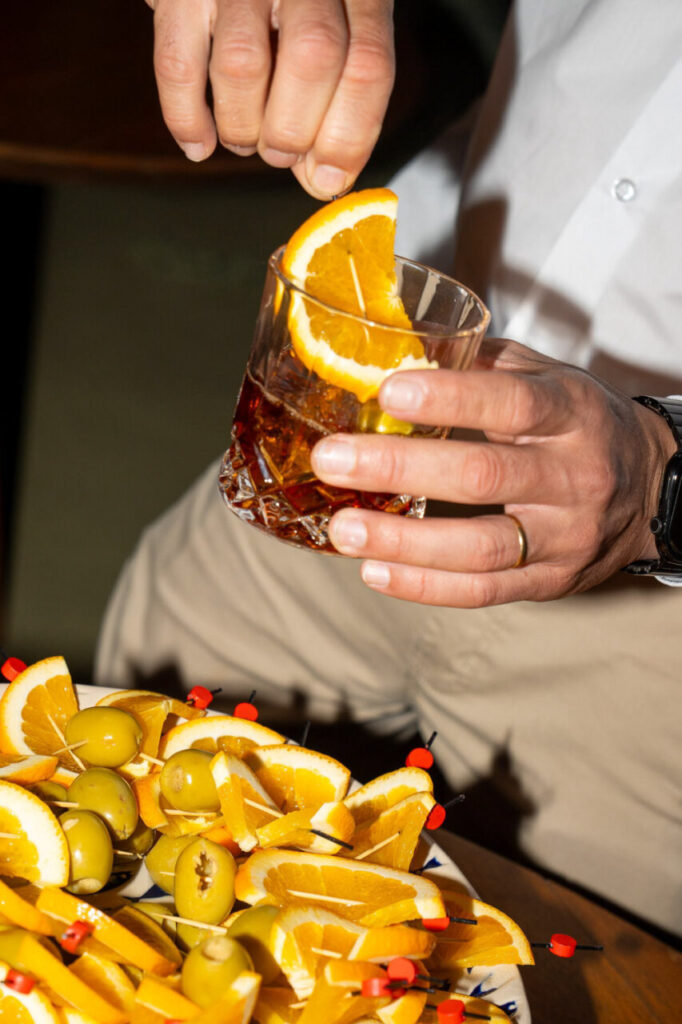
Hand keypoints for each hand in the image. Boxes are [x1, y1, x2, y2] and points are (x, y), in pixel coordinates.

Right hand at [145, 0, 394, 197]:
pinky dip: (186, 117)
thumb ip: (336, 102)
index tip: (329, 180)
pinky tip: (199, 144)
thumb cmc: (298, 3)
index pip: (368, 65)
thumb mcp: (336, 32)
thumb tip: (321, 180)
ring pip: (243, 65)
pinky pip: (177, 62)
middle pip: (312, 60)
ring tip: (245, 140)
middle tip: (280, 154)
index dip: (351, 136)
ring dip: (243, 127)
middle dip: (294, 132)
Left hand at [311, 339, 676, 606]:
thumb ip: (480, 366)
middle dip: (400, 468)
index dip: (451, 397)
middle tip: (332, 460)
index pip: (512, 403)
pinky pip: (485, 592)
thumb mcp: (546, 379)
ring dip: (405, 542)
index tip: (388, 391)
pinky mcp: (552, 581)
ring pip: (482, 548)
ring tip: (343, 530)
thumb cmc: (577, 424)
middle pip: (484, 476)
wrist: (650, 490)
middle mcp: (573, 476)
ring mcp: (565, 536)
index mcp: (570, 412)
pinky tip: (375, 572)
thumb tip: (394, 349)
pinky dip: (425, 586)